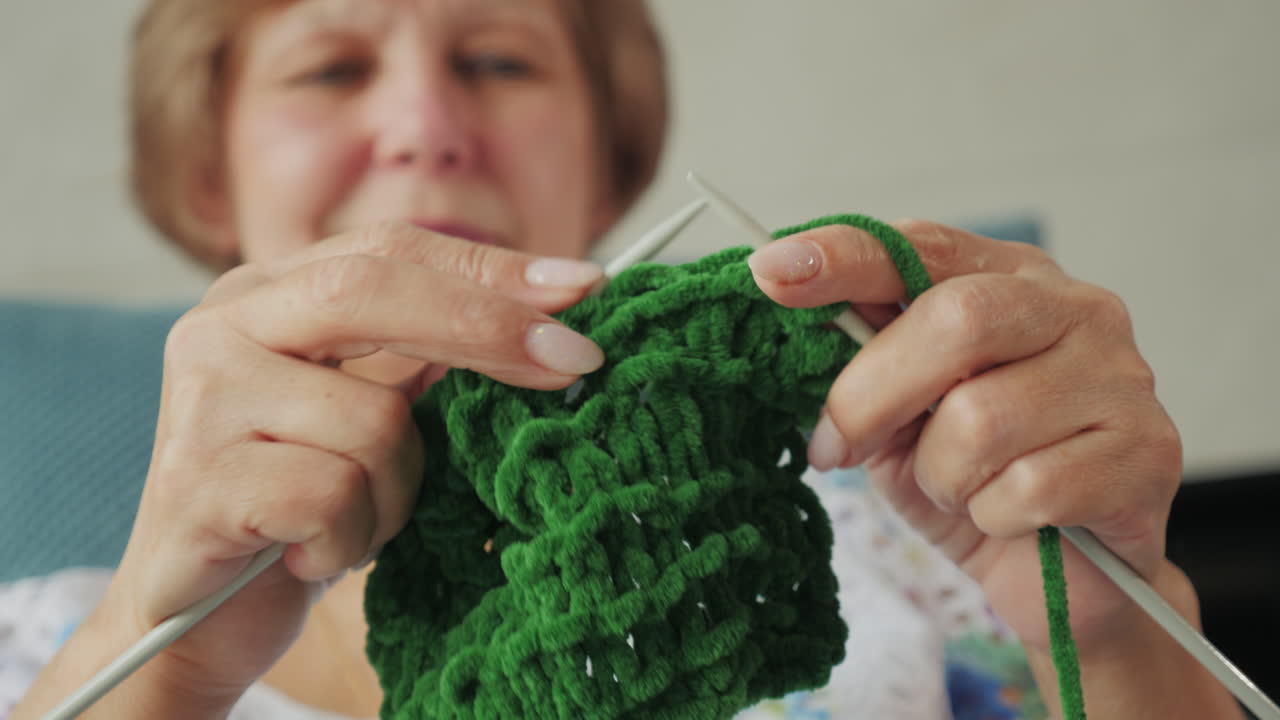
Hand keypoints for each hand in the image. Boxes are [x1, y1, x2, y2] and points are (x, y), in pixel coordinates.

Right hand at [96, 222, 606, 701]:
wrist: (201, 616)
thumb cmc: (305, 505)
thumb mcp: (373, 413)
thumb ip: (432, 355)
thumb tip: (559, 313)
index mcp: (267, 294)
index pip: (390, 251)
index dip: (491, 268)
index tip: (584, 288)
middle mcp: (222, 325)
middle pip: (369, 289)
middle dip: (487, 325)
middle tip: (578, 359)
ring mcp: (202, 399)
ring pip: (373, 420)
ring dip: (397, 492)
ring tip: (357, 520)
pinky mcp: (198, 480)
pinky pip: (335, 495)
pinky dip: (350, 538)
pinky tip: (311, 554)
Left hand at [747, 219, 1182, 659]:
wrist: (1064, 576)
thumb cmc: (974, 479)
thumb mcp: (898, 414)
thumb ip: (863, 360)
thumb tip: (785, 298)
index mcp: (1010, 281)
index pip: (923, 246)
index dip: (845, 256)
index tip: (770, 271)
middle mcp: (1076, 310)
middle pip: (956, 321)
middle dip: (870, 395)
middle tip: (835, 447)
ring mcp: (1121, 378)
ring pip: (982, 418)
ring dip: (941, 473)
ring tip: (957, 488)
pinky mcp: (1146, 454)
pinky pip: (1027, 488)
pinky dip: (991, 516)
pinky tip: (1008, 517)